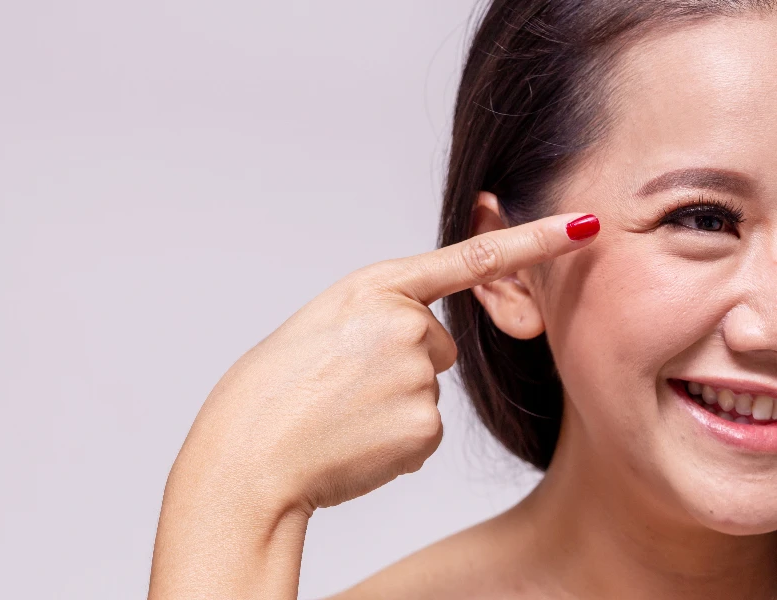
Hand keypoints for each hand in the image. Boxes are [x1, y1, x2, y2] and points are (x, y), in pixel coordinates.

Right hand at [178, 212, 598, 514]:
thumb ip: (381, 315)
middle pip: (437, 344)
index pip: (471, 258)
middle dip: (403, 363)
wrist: (250, 450)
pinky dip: (396, 440)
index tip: (586, 226)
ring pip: (429, 389)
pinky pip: (424, 430)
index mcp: (375, 286)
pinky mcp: (423, 426)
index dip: (534, 241)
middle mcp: (404, 324)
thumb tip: (430, 346)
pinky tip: (356, 440)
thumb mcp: (325, 323)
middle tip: (346, 384)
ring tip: (343, 413)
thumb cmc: (278, 388)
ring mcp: (417, 375)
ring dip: (395, 404)